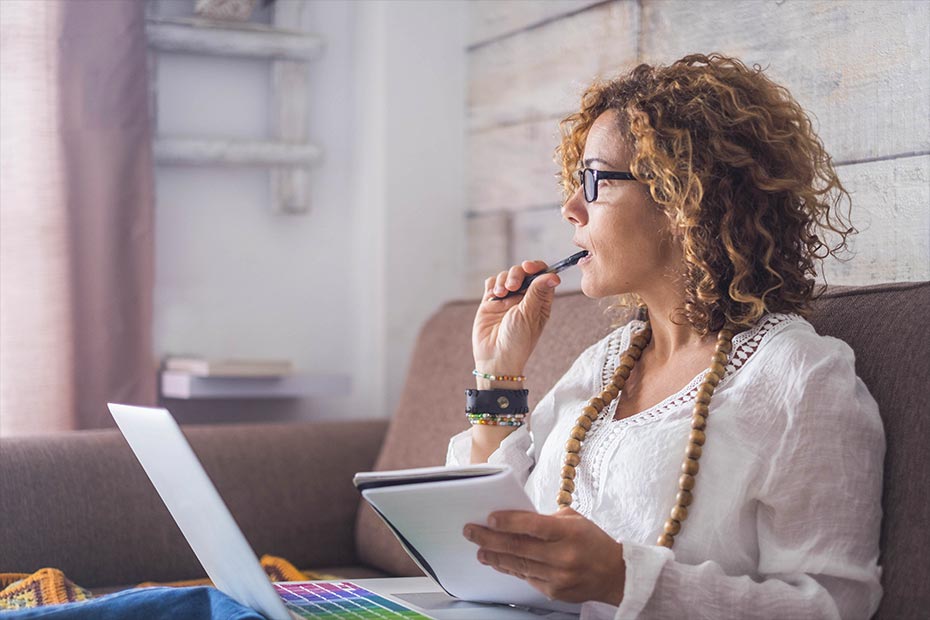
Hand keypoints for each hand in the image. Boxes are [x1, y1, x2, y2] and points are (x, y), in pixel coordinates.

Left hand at [463, 507, 625, 604]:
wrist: (614, 574)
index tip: (490, 518)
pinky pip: (525, 577)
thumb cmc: (593, 542)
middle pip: (519, 547)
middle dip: (490, 538)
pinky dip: (510, 568)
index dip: (509, 521)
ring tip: (479, 549)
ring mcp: (558, 576)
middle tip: (472, 532)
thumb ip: (547, 519)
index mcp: (569, 533)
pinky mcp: (553, 591)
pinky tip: (498, 562)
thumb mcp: (575, 520)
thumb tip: (516, 519)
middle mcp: (563, 556)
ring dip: (495, 556)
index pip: (533, 525)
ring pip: (518, 565)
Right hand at [472, 260, 560, 376]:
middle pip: (523, 272)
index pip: (542, 275)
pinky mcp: (491, 302)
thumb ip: (537, 292)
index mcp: (540, 301)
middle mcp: (524, 298)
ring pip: (506, 275)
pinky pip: (492, 283)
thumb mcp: (530, 314)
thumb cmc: (518, 340)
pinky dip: (493, 285)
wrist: (495, 357)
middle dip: (517, 274)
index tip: (529, 267)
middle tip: (512, 286)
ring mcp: (507, 299)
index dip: (537, 267)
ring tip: (501, 294)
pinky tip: (494, 296)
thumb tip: (554, 275)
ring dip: (503, 280)